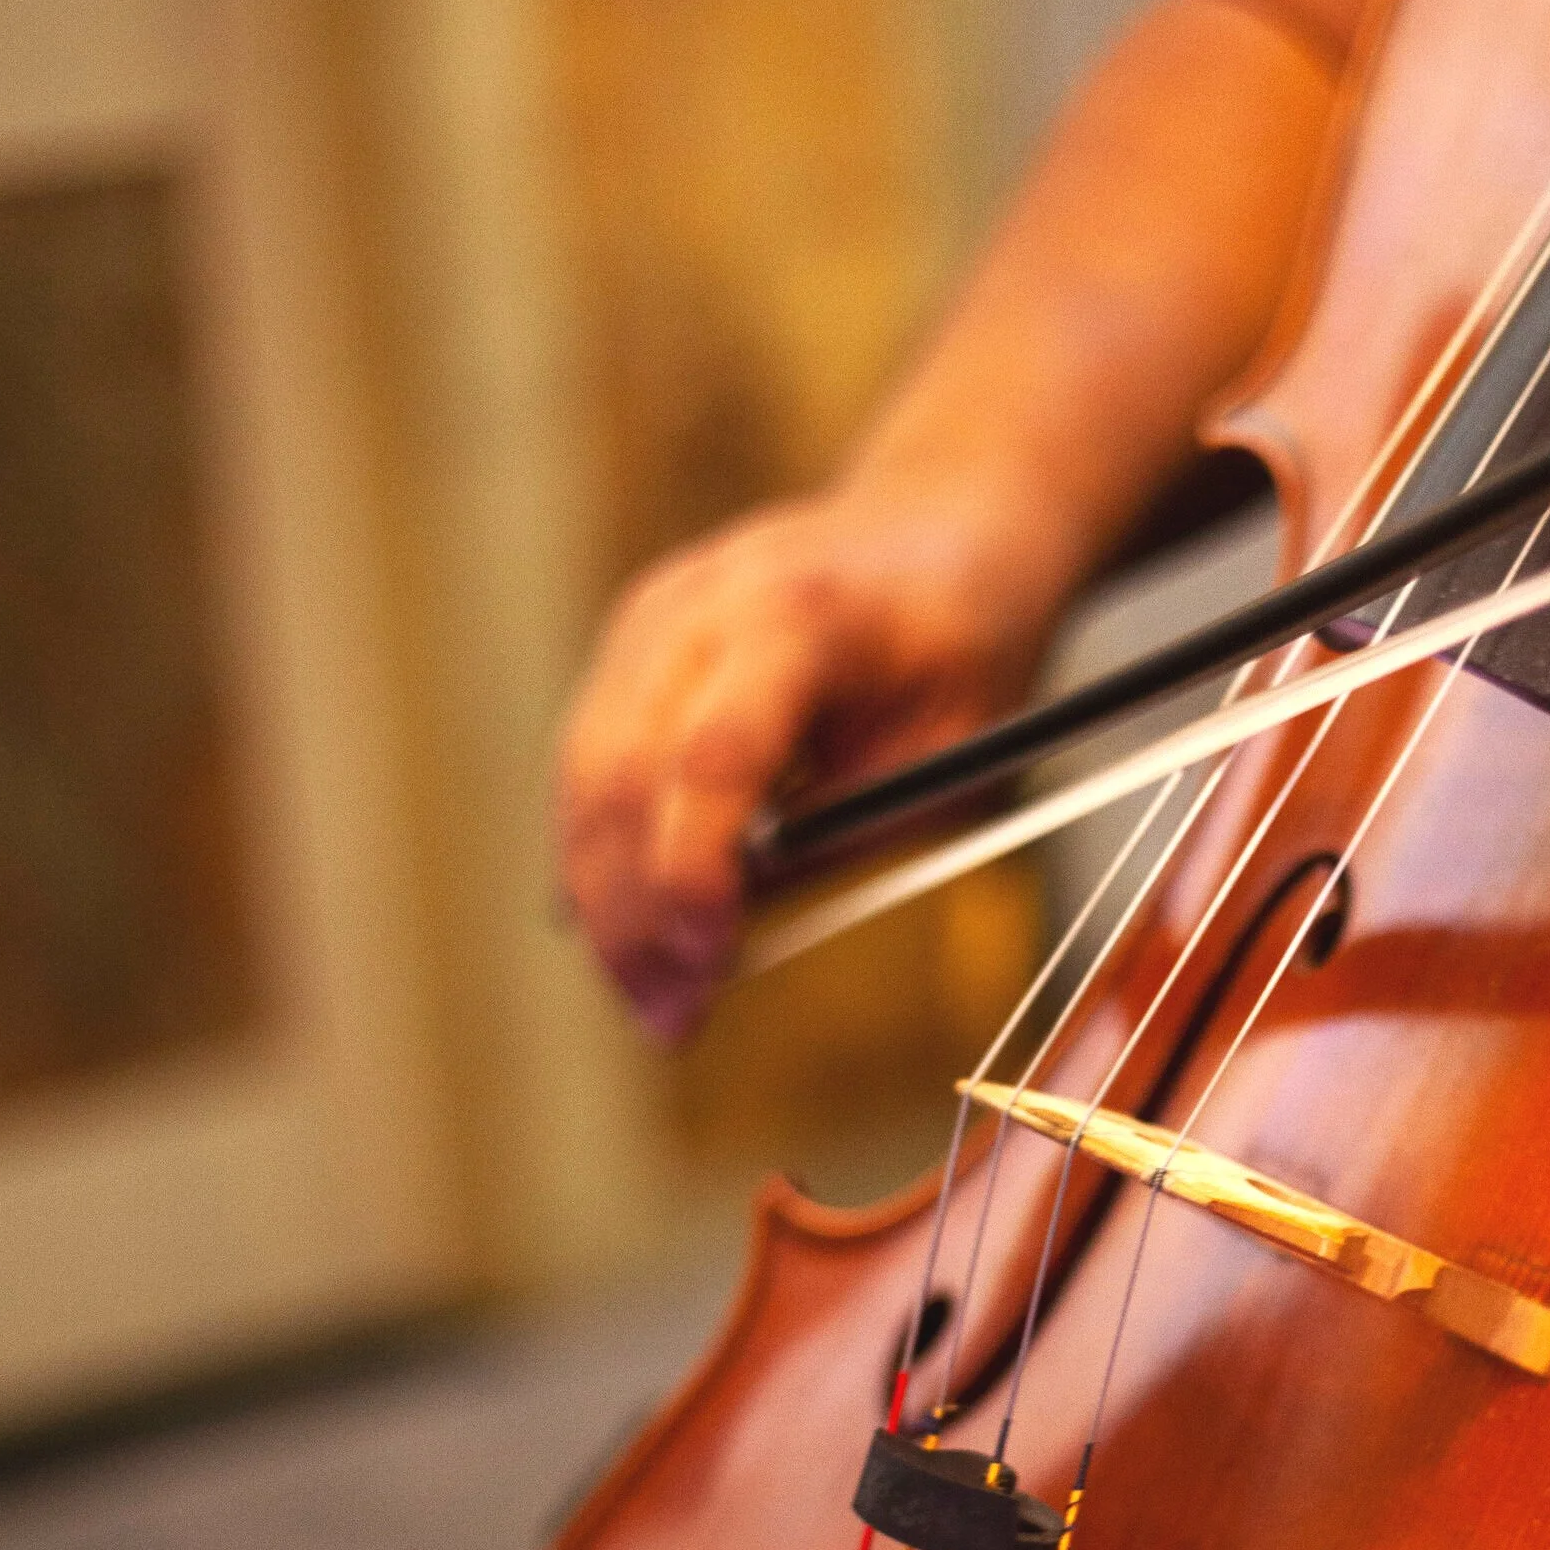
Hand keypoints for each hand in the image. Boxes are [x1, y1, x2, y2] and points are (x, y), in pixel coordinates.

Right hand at [555, 477, 1055, 1040]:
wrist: (947, 526)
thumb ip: (854, 835)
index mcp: (800, 614)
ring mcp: (650, 619)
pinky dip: (603, 857)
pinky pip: (590, 763)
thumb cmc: (967, 650)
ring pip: (583, 775)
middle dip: (635, 915)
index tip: (710, 966)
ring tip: (653, 1005)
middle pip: (619, 773)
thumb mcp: (957, 756)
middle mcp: (699, 604)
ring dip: (606, 904)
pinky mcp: (630, 649)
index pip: (714, 754)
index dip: (696, 871)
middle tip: (671, 1022)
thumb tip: (744, 934)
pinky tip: (632, 940)